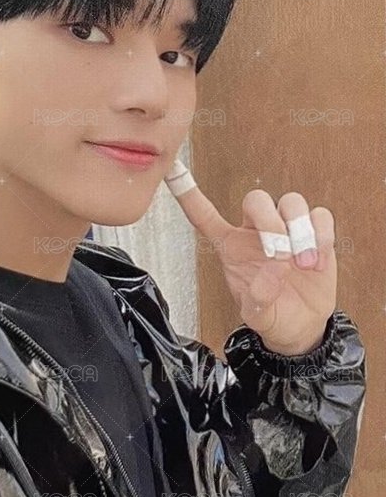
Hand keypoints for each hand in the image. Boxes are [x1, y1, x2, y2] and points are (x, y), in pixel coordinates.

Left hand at [164, 160, 336, 355]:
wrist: (301, 325)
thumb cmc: (271, 312)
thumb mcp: (256, 315)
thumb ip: (258, 300)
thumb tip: (273, 274)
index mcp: (232, 245)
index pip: (205, 216)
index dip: (190, 196)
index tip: (174, 172)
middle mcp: (257, 231)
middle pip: (257, 199)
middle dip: (269, 222)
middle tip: (279, 253)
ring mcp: (287, 229)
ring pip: (292, 202)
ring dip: (300, 231)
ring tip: (302, 263)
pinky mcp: (315, 234)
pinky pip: (320, 216)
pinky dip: (322, 237)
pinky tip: (316, 263)